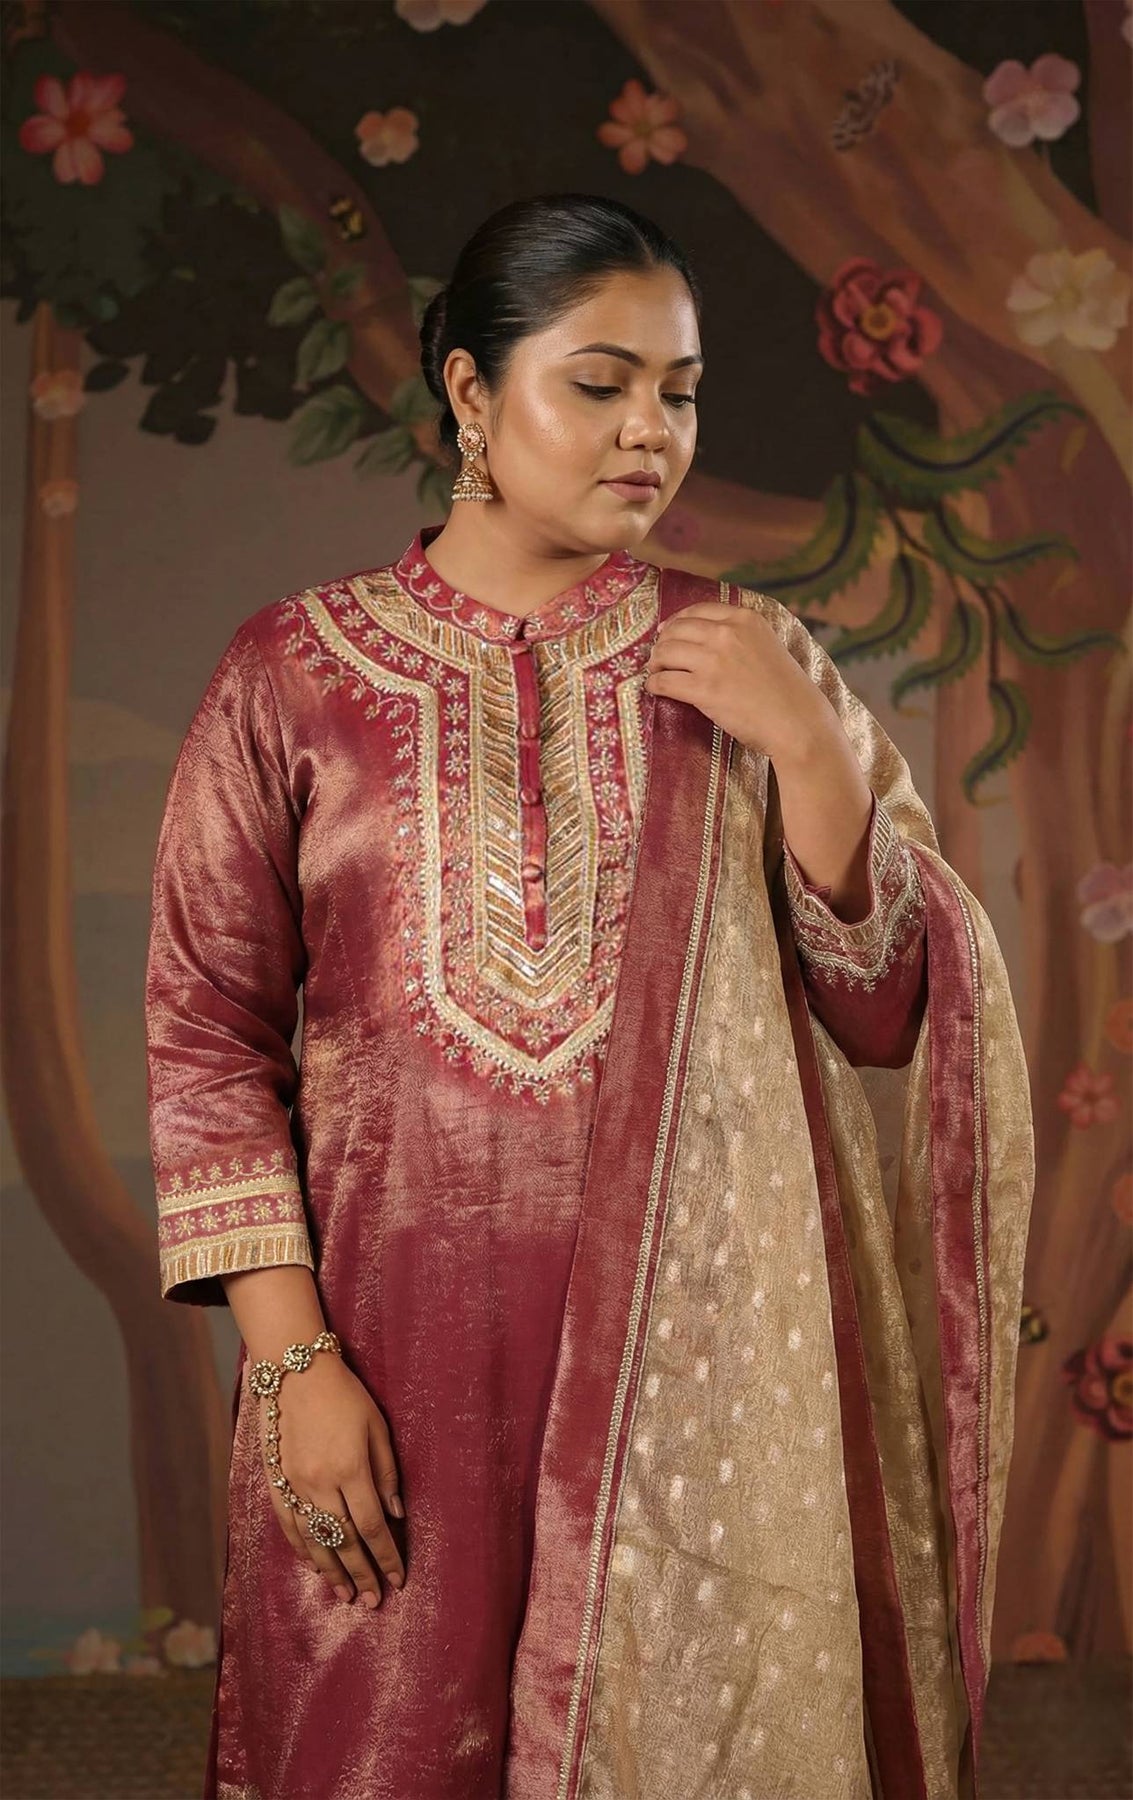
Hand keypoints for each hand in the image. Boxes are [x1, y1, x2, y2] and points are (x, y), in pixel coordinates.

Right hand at [258, 1353, 405, 1608]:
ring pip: (315, 1542)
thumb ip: (386, 1472)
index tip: (398, 1580)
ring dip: (332, 1572)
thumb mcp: (377, 1426)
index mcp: (351, 1470)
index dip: (386, 1557)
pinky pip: (290, 1527)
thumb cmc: (345, 1395)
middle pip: (344, 1542)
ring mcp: (294, 1486)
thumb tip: (396, 1514)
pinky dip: (303, 1551)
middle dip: (362, 1574)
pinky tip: (315, 1567)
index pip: (372, 1527)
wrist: (295, 1372)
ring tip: (346, 1595)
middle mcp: (321, 1485)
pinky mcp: (276, 1483)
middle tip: (373, 1601)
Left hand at [644, 599, 829, 760]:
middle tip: (659, 658)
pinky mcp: (704, 690)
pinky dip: (654, 685)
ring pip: (665, 652)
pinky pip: (664, 681)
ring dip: (655, 664)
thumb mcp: (768, 645)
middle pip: (675, 630)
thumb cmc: (787, 690)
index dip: (675, 622)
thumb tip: (704, 637)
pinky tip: (655, 689)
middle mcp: (727, 634)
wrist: (798, 722)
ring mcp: (714, 661)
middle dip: (662, 643)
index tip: (667, 632)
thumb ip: (741, 635)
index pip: (696, 611)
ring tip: (656, 673)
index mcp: (745, 619)